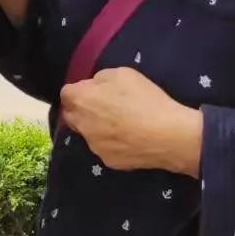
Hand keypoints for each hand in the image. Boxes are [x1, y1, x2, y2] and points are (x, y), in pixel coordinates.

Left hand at [59, 67, 204, 175]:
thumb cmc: (145, 99)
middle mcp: (82, 125)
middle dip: (81, 110)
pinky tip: (130, 139)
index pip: (65, 94)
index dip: (78, 91)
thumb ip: (100, 79)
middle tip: (104, 107)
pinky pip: (104, 148)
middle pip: (72, 116)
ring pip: (88, 134)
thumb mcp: (122, 74)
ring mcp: (94, 146)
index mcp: (82, 101)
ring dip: (96, 128)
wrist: (169, 135)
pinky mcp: (108, 162)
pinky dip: (112, 143)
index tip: (93, 91)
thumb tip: (93, 88)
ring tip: (121, 125)